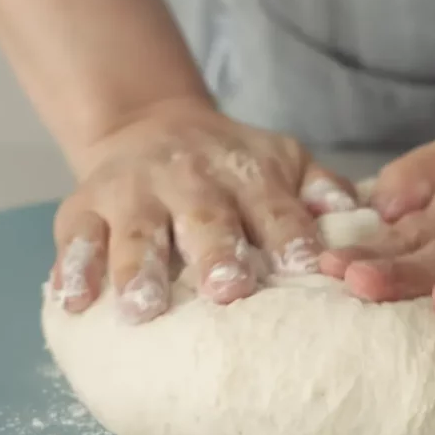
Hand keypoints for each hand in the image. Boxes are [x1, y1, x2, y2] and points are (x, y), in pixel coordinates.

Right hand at [48, 99, 355, 322]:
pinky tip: (73, 303)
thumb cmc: (229, 164)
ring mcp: (132, 193)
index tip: (305, 266)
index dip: (289, 234)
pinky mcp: (83, 207)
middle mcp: (188, 180)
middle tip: (227, 290)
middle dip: (215, 253)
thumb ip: (318, 188)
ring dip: (139, 270)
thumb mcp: (280, 160)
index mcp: (245, 173)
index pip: (274, 207)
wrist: (149, 124)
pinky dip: (73, 269)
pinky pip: (75, 239)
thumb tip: (362, 215)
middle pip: (205, 218)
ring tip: (143, 310)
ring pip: (136, 232)